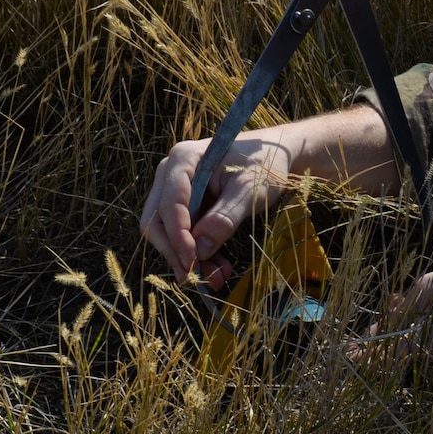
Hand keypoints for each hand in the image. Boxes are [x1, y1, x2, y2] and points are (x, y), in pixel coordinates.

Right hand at [140, 132, 294, 288]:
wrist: (275, 154)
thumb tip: (200, 251)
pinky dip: (198, 253)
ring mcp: (176, 189)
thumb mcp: (250, 190)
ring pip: (168, 232)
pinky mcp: (186, 205)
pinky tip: (219, 268)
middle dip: (176, 252)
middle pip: (157, 220)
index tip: (193, 261)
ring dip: (188, 258)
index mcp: (183, 159)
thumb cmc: (264, 164)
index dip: (178, 236)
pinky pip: (184, 233)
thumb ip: (225, 217)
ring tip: (216, 278)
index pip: (169, 204)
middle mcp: (171, 173)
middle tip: (197, 279)